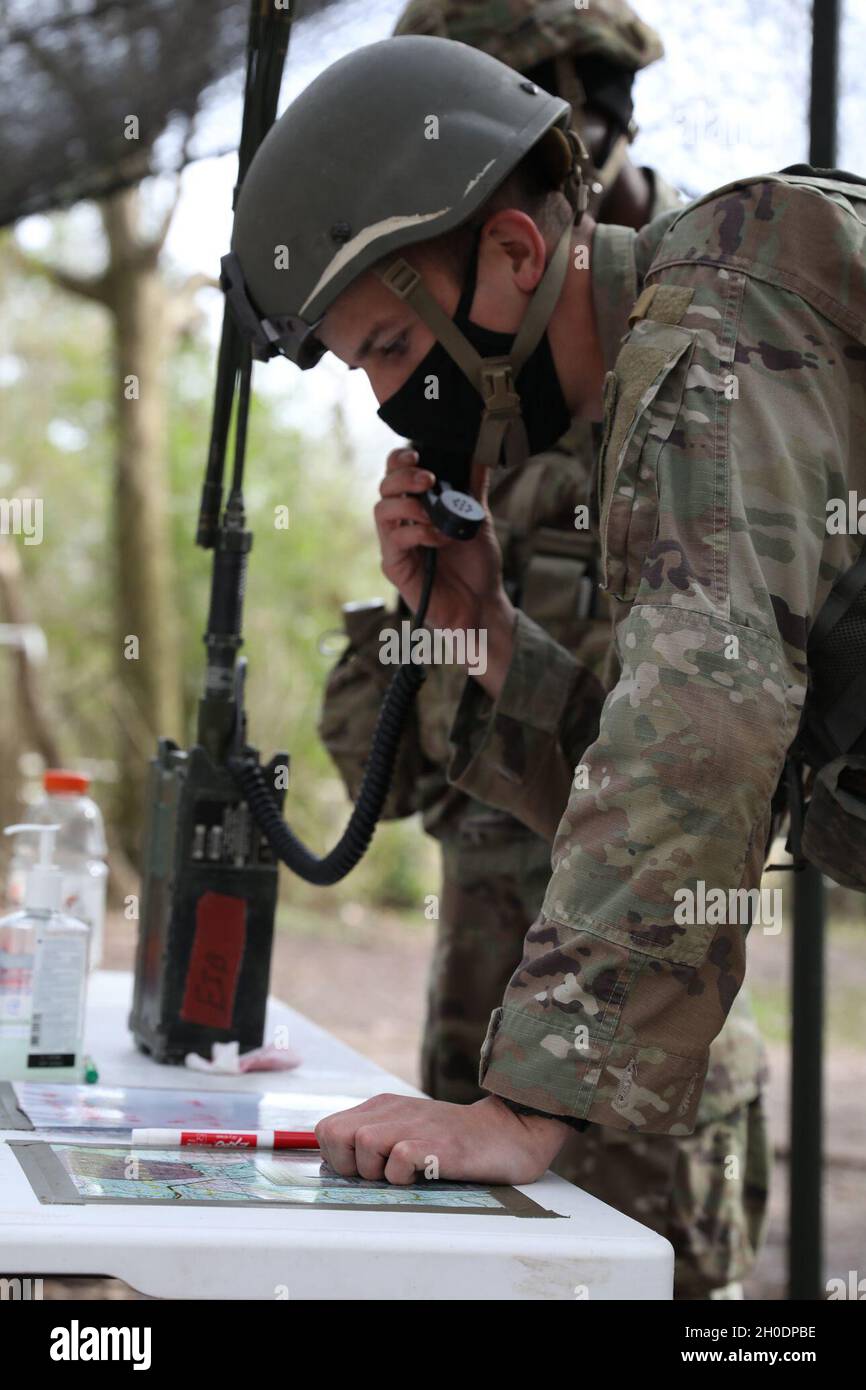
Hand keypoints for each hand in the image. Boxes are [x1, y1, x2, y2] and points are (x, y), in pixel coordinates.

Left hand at [315, 1092, 569, 1185]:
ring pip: (362, 1144)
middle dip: (346, 1164)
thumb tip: (337, 1166)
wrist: (509, 1132)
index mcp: (382, 1107)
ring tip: (406, 1174)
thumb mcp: (409, 1130)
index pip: (326, 1129)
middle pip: (334, 1135)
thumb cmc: (456, 1141)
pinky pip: (398, 1161)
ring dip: (377, 1171)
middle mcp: (392, 1111)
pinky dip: (404, 1177)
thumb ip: (376, 1141)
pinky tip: (425, 1174)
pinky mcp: (435, 1144)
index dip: (335, 1157)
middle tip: (378, 1175)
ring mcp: (414, 1125)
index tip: (361, 1171)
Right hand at [374, 447, 515, 694]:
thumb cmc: (477, 565)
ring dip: (408, 504)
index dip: (399, 460)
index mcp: (416, 508)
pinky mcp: (395, 568)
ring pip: (381, 511)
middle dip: (403, 476)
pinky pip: (394, 542)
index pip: (396, 475)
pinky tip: (438, 537)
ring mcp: (396, 546)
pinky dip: (417, 533)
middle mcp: (402, 524)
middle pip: (384, 488)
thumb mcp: (477, 517)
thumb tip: (480, 451)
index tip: (416, 454)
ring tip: (433, 512)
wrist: (482, 605)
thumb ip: (473, 485)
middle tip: (428, 478)